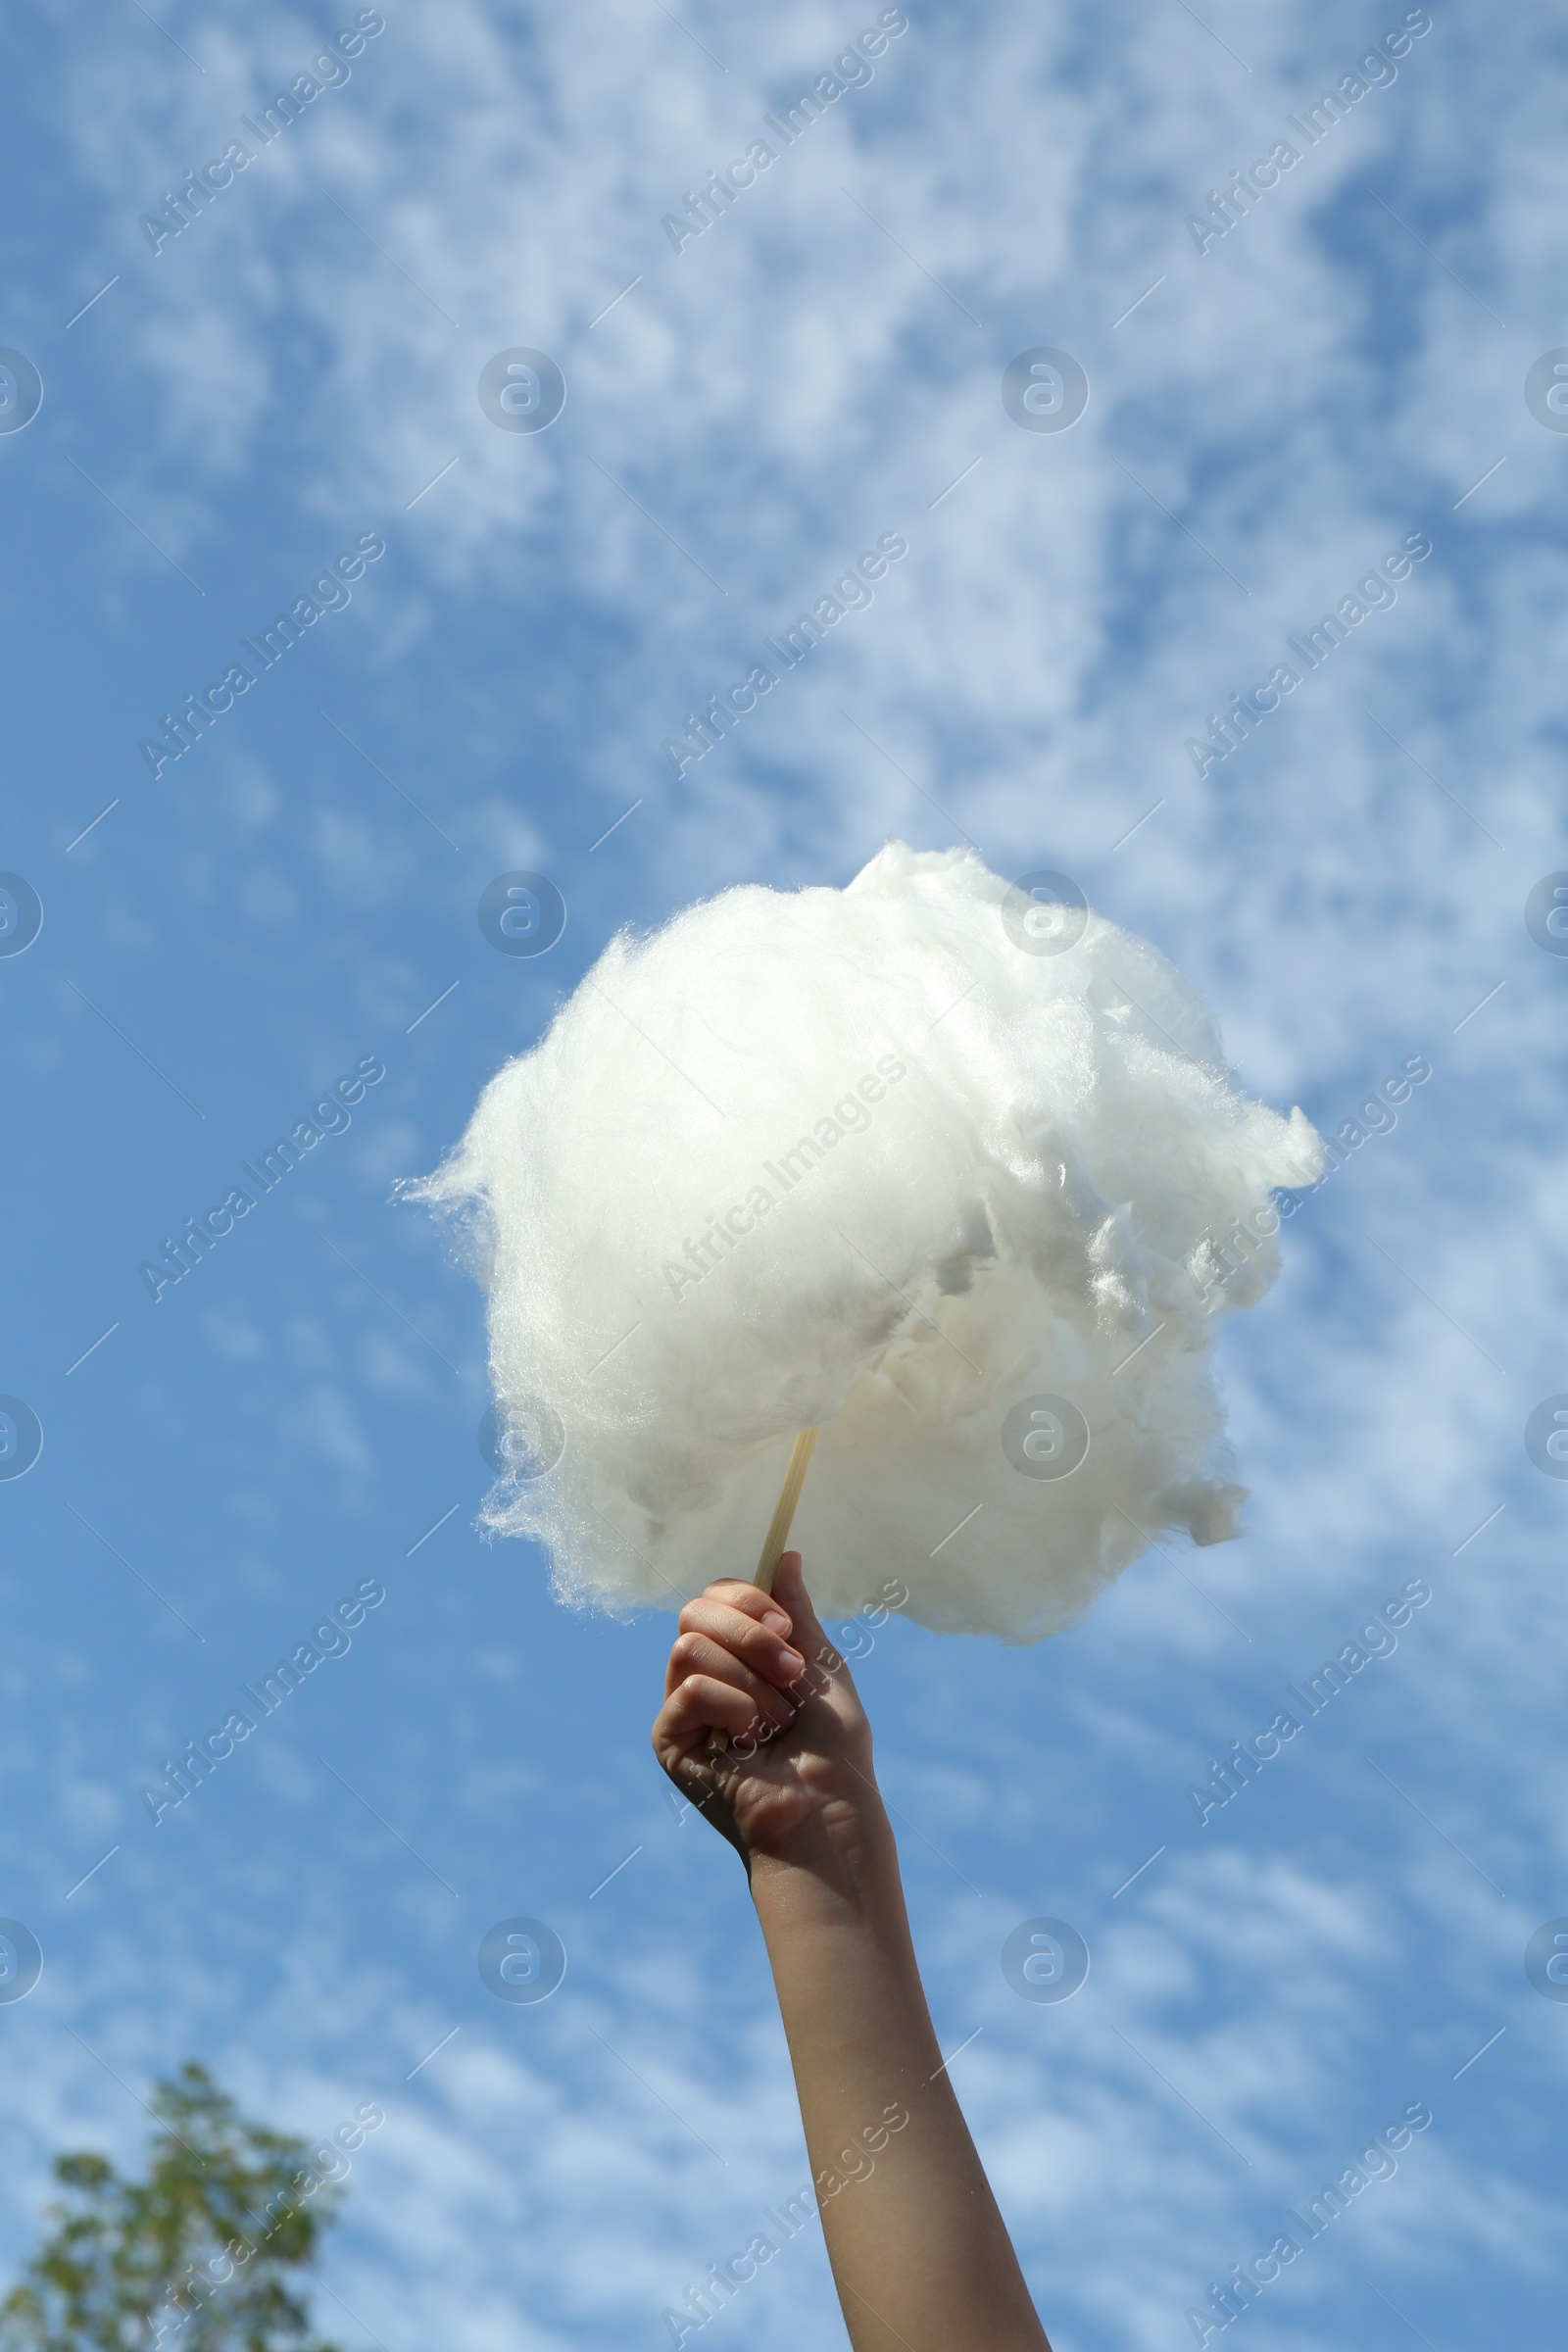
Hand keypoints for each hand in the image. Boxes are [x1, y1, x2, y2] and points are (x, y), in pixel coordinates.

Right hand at [651, 1554, 885, 1881]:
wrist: (829, 1808)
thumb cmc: (833, 1749)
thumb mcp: (819, 1665)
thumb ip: (795, 1613)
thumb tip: (784, 1556)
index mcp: (735, 1657)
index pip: (714, 1598)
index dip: (746, 1600)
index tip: (787, 1629)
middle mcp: (702, 1677)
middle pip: (694, 1611)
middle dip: (751, 1636)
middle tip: (791, 1674)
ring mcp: (682, 1709)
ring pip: (690, 1647)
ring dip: (751, 1681)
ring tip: (777, 1723)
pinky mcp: (670, 1740)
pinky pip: (690, 1689)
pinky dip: (734, 1708)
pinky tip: (750, 1743)